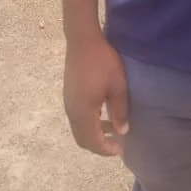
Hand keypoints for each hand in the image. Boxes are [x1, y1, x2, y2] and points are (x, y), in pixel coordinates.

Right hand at [63, 36, 128, 155]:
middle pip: (82, 139)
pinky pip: (77, 118)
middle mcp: (72, 112)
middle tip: (116, 142)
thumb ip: (119, 111)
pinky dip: (88, 122)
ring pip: (79, 128)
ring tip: (112, 127)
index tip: (120, 150)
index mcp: (83, 113)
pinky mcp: (68, 94)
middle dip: (99, 144)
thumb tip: (122, 131)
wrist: (82, 40)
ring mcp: (68, 103)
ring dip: (93, 133)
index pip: (93, 141)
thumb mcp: (118, 86)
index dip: (106, 149)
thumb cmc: (103, 62)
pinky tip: (101, 112)